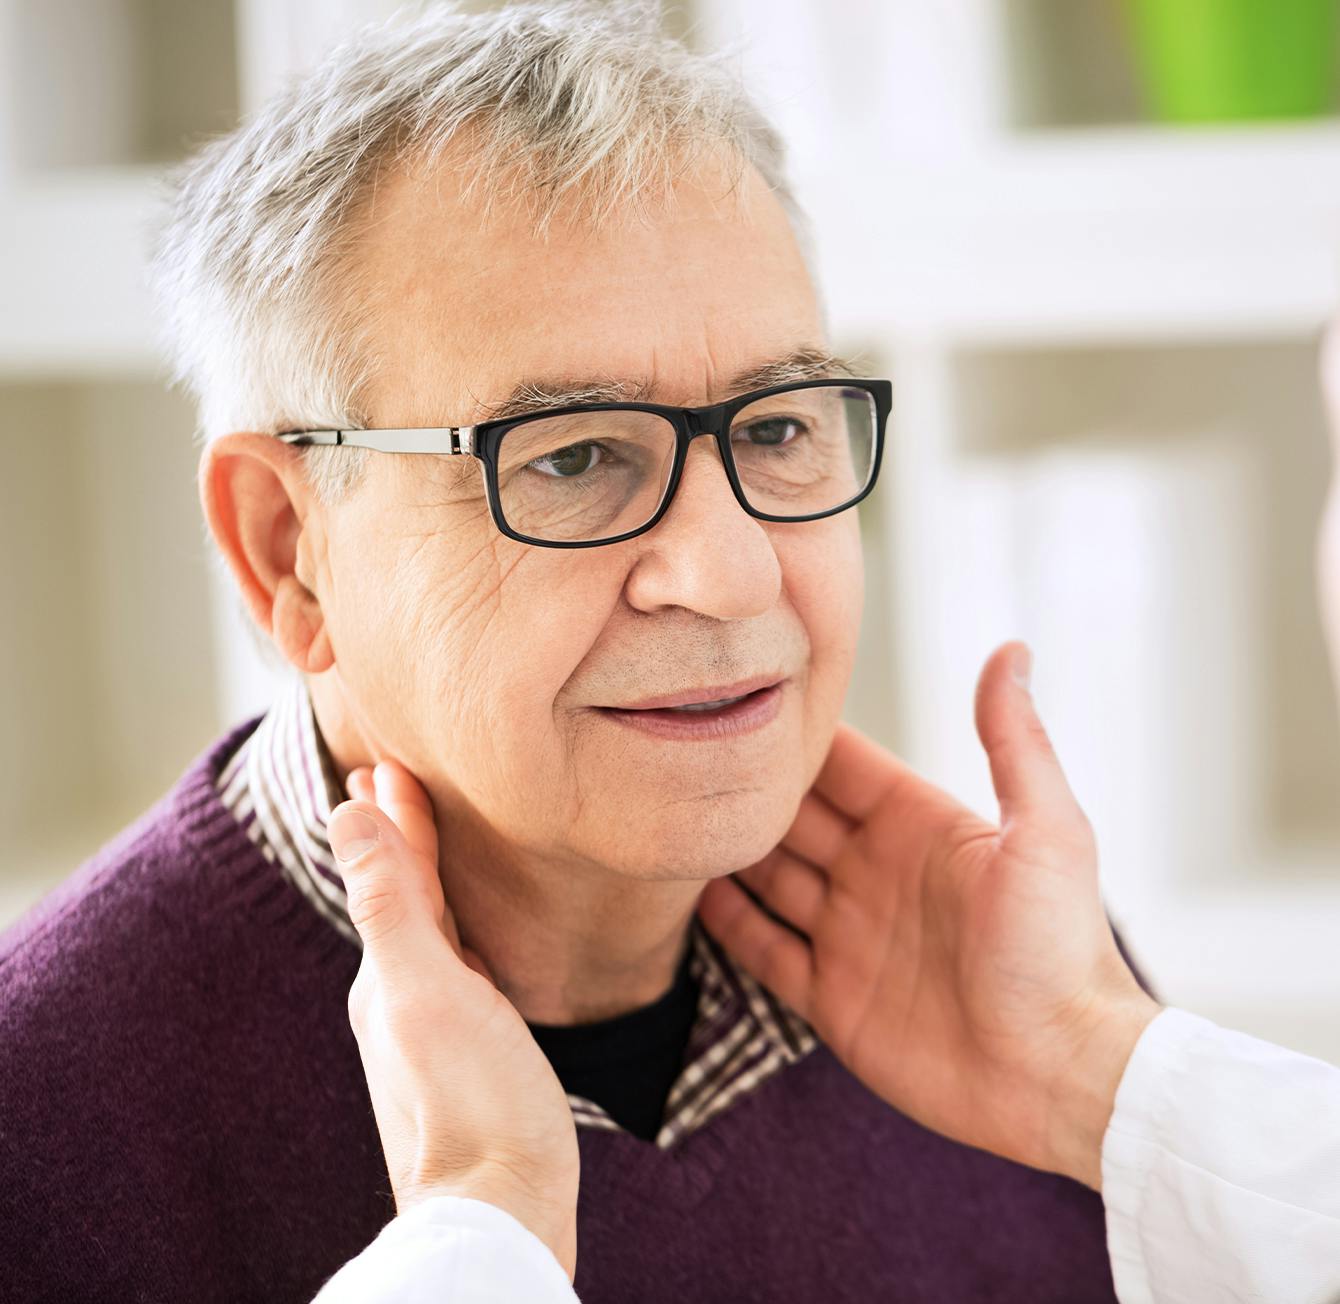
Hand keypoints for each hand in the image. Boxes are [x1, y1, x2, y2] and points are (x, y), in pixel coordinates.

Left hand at [328, 760, 579, 1278]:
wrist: (501, 1210)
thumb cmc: (473, 1100)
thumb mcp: (426, 989)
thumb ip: (391, 902)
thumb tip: (347, 813)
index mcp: (389, 973)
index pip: (391, 872)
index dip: (395, 816)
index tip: (389, 763)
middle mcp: (402, 997)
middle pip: (403, 896)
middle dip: (400, 836)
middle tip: (393, 782)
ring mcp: (435, 1029)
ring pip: (428, 930)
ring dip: (424, 876)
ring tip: (426, 838)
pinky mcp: (469, 1056)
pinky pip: (458, 968)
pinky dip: (457, 928)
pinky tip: (471, 937)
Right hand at [695, 641, 1161, 1189]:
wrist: (1060, 1076)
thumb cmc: (1062, 950)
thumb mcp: (1047, 832)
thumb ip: (1015, 742)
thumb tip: (1010, 648)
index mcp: (920, 826)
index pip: (844, 766)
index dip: (797, 736)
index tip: (740, 695)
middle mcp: (877, 872)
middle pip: (794, 817)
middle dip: (747, 789)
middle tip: (683, 752)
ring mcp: (851, 936)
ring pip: (770, 879)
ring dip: (728, 851)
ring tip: (672, 814)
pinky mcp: (834, 999)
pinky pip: (767, 952)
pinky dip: (731, 925)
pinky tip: (691, 895)